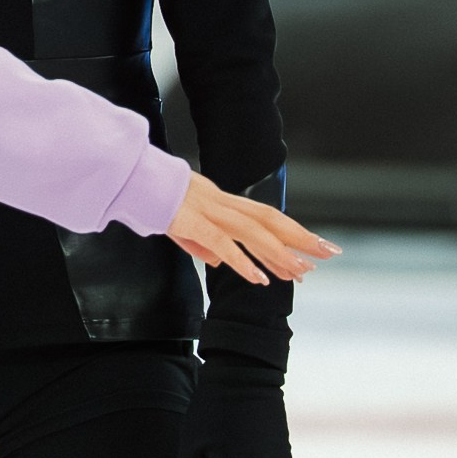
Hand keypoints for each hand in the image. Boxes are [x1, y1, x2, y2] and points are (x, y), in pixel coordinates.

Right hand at [165, 173, 337, 285]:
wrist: (128, 178)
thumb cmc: (151, 199)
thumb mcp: (181, 224)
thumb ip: (202, 244)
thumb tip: (221, 263)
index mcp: (221, 201)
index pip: (264, 217)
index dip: (291, 232)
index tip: (313, 250)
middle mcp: (221, 202)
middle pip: (269, 220)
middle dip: (301, 237)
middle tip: (328, 253)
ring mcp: (208, 210)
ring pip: (252, 232)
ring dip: (279, 253)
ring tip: (300, 272)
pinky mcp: (191, 221)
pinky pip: (222, 243)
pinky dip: (242, 262)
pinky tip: (258, 279)